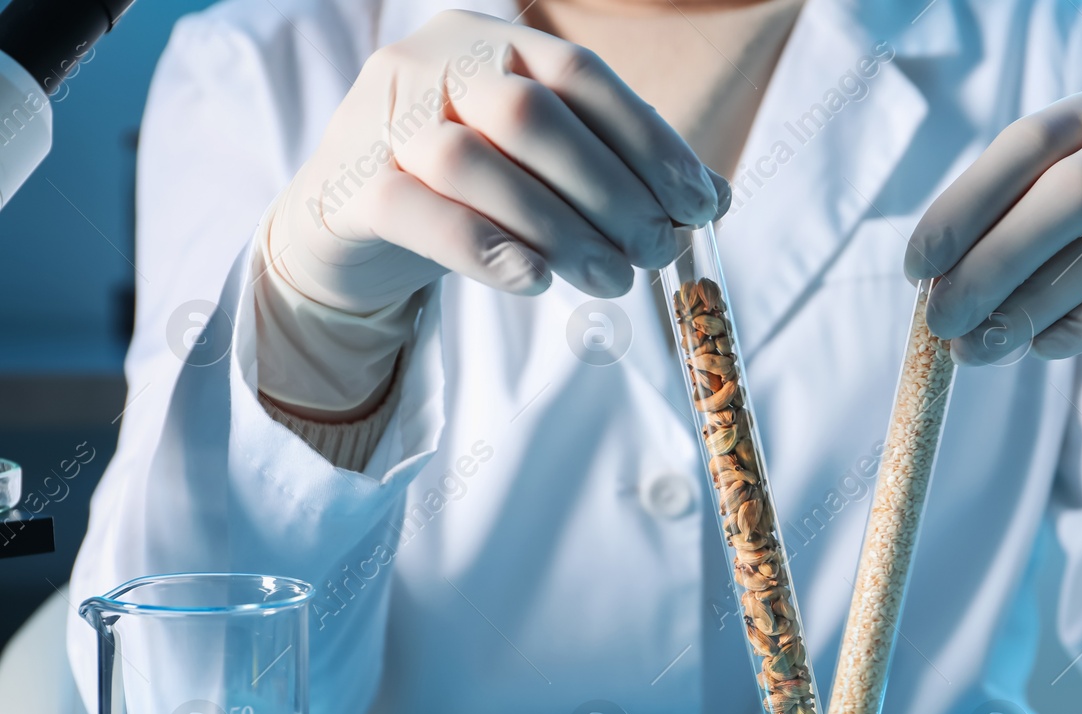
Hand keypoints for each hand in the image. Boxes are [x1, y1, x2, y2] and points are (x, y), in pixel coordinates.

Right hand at [267, 10, 725, 315]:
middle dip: (609, 190)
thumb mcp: (545, 171)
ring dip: (557, 228)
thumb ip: (621, 172)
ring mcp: (381, 119)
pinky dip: (487, 250)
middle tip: (656, 253)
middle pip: (531, 114)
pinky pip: (421, 213)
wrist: (347, 228)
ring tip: (611, 280)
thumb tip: (713, 199)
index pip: (579, 75)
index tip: (697, 204)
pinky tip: (537, 283)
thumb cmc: (466, 193)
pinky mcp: (348, 187)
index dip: (647, 141)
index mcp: (491, 40)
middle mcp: (432, 62)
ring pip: (474, 162)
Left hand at [906, 73, 1081, 366]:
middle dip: (995, 264)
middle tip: (943, 320)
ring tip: (981, 346)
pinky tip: (1046, 345)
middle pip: (1071, 196)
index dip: (964, 206)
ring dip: (1034, 306)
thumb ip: (1017, 226)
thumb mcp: (1078, 203)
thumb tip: (940, 290)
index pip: (1025, 143)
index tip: (918, 266)